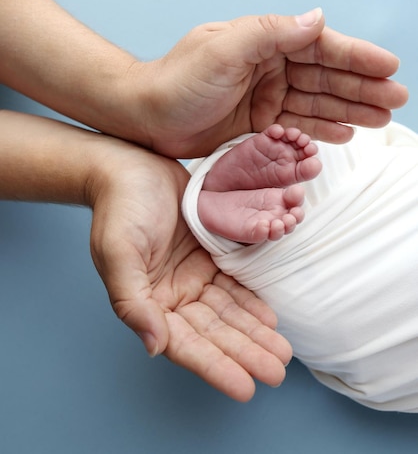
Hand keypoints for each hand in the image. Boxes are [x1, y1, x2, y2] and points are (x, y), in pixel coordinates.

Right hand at [88, 143, 291, 401]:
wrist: (131, 167)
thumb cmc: (119, 208)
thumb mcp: (118, 252)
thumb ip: (133, 301)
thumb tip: (153, 346)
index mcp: (149, 301)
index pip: (186, 344)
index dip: (215, 366)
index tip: (245, 388)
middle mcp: (173, 295)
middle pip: (215, 332)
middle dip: (245, 353)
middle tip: (277, 373)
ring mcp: (192, 275)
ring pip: (229, 312)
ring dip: (254, 333)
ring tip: (282, 352)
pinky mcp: (208, 254)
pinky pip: (234, 283)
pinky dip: (251, 301)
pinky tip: (270, 318)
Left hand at [133, 9, 407, 156]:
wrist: (145, 117)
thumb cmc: (177, 81)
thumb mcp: (223, 49)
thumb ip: (271, 32)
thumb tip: (318, 16)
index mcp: (264, 42)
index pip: (320, 47)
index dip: (356, 58)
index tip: (389, 67)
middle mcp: (269, 67)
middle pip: (325, 76)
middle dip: (362, 87)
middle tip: (396, 99)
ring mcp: (265, 96)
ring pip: (317, 103)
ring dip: (350, 109)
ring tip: (381, 118)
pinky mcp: (257, 125)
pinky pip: (298, 126)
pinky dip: (322, 129)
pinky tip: (346, 132)